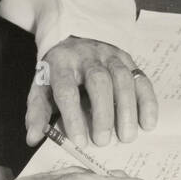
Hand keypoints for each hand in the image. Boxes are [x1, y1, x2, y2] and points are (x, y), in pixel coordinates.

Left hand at [26, 36, 157, 146]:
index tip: (79, 141)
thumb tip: (33, 138)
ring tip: (127, 137)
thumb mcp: (41, 89)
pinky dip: (147, 101)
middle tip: (103, 141)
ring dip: (127, 109)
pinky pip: (141, 79)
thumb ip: (37, 113)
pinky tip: (147, 123)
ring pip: (122, 78)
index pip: (67, 88)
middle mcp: (87, 56)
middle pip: (98, 81)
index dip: (73, 115)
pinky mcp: (128, 59)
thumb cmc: (57, 73)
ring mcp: (110, 56)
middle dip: (103, 112)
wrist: (71, 38)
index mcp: (61, 63)